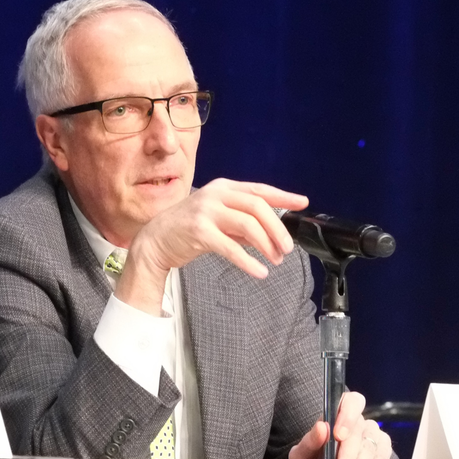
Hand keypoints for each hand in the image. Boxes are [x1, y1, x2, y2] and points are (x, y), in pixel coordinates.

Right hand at [117, 179, 307, 314]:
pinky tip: (259, 271)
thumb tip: (274, 231)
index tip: (302, 203)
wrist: (155, 240)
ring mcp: (206, 211)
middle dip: (277, 228)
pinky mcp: (199, 231)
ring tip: (276, 260)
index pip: (260, 190)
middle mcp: (216, 195)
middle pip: (257, 206)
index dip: (283, 196)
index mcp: (224, 188)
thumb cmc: (189, 228)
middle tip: (288, 248)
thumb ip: (243, 220)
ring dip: (266, 244)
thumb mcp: (219, 218)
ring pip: (247, 225)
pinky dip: (248, 261)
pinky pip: (231, 247)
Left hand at [288, 392, 391, 458]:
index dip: (347, 416)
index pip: (351, 401)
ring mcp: (374, 436)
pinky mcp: (383, 452)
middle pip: (361, 430)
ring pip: (374, 445)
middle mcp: (360, 422)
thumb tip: (322, 427)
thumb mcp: (303, 453)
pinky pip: (384, 457)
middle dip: (350, 452)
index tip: (338, 435)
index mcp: (340, 413)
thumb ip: (310, 441)